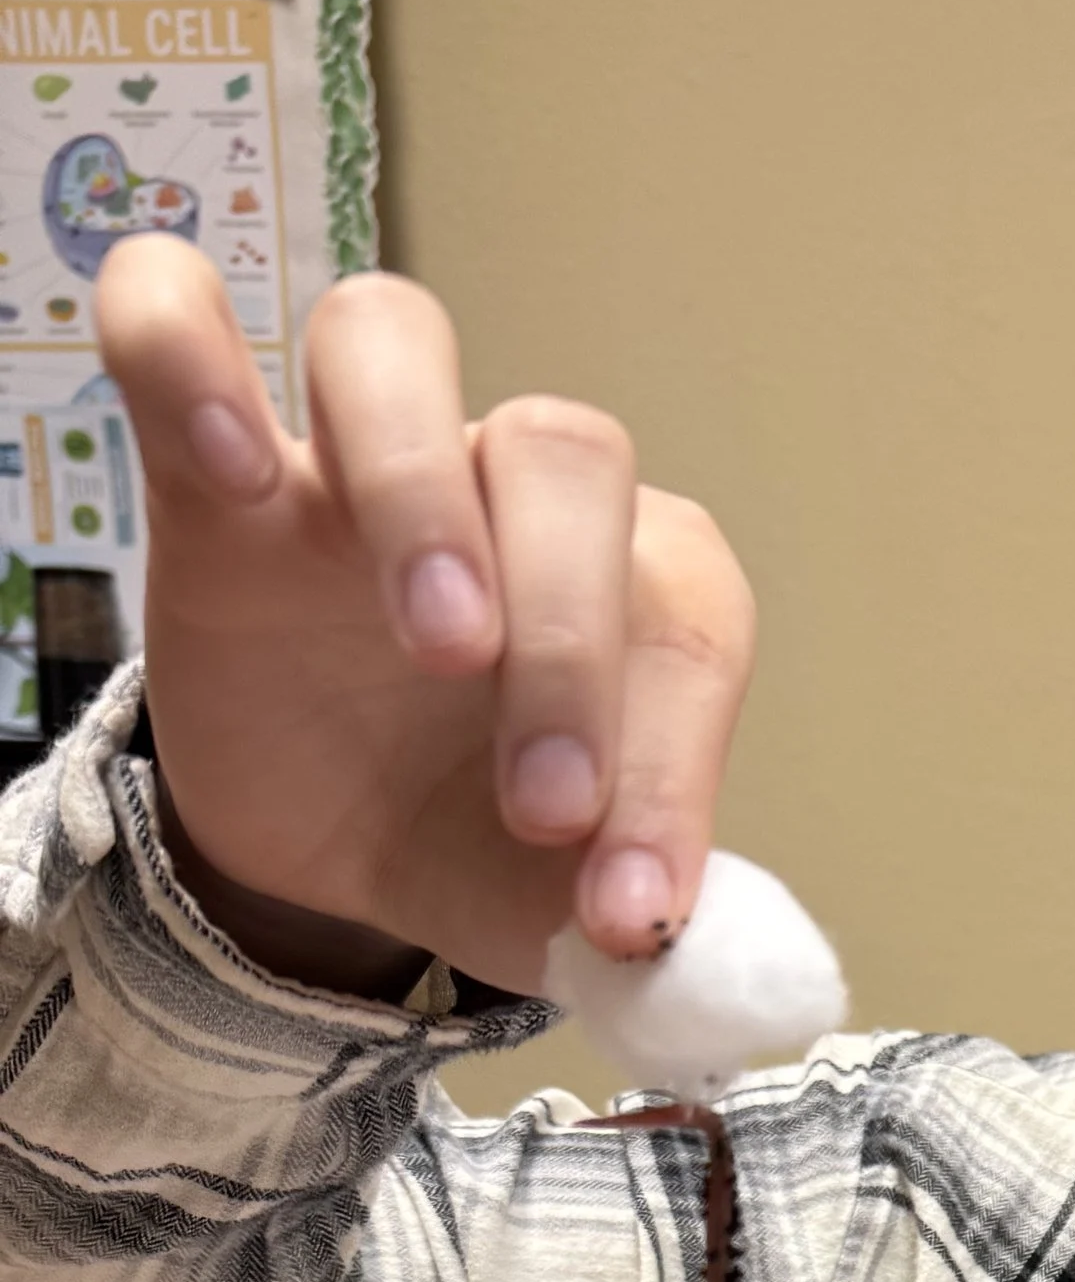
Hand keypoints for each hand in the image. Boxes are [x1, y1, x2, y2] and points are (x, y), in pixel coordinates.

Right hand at [94, 238, 755, 992]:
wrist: (326, 849)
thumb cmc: (473, 840)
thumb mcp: (553, 915)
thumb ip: (630, 935)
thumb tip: (676, 961)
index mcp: (638, 586)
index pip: (691, 622)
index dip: (678, 771)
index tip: (628, 909)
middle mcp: (512, 488)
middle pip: (567, 458)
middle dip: (573, 640)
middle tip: (544, 804)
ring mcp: (357, 458)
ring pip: (396, 340)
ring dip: (426, 486)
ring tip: (438, 645)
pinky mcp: (212, 470)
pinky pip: (177, 320)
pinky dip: (192, 358)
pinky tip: (230, 470)